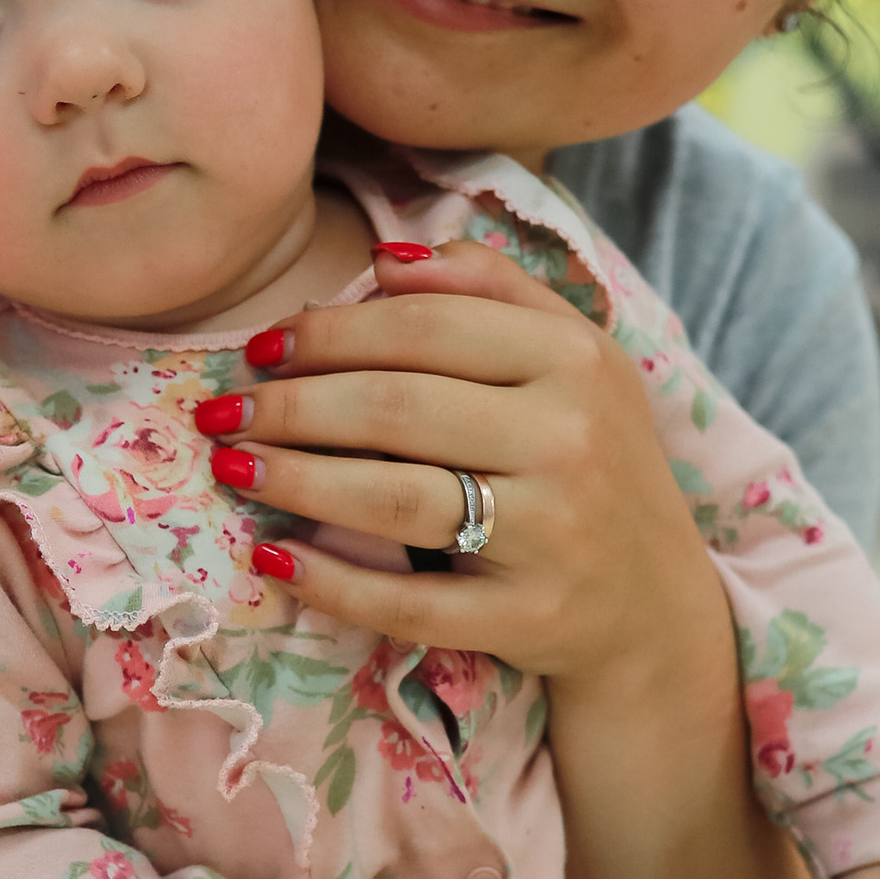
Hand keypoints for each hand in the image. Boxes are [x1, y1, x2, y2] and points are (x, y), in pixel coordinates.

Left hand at [217, 245, 718, 708]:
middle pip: (394, 408)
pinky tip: (275, 561)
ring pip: (392, 500)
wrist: (655, 601)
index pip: (422, 328)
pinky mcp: (525, 617)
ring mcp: (549, 534)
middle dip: (290, 406)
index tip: (264, 347)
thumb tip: (382, 261)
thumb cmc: (592, 459)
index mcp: (574, 358)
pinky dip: (331, 583)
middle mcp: (568, 440)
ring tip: (232, 469)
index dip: (327, 333)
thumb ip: (488, 288)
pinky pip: (407, 603)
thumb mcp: (572, 355)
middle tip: (224, 412)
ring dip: (293, 482)